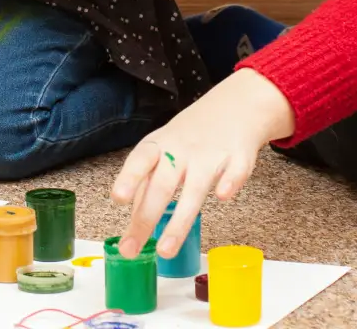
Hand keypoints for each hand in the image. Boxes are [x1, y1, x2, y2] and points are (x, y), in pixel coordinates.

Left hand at [110, 70, 295, 260]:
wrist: (235, 105)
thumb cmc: (190, 136)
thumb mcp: (162, 149)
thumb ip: (148, 183)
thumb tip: (132, 223)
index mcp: (160, 146)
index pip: (140, 160)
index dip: (129, 178)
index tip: (117, 199)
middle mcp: (182, 151)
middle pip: (162, 185)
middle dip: (146, 218)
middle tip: (130, 250)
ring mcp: (211, 155)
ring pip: (194, 189)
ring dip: (179, 221)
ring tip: (165, 250)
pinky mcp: (239, 159)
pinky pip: (234, 173)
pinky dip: (228, 184)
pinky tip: (222, 198)